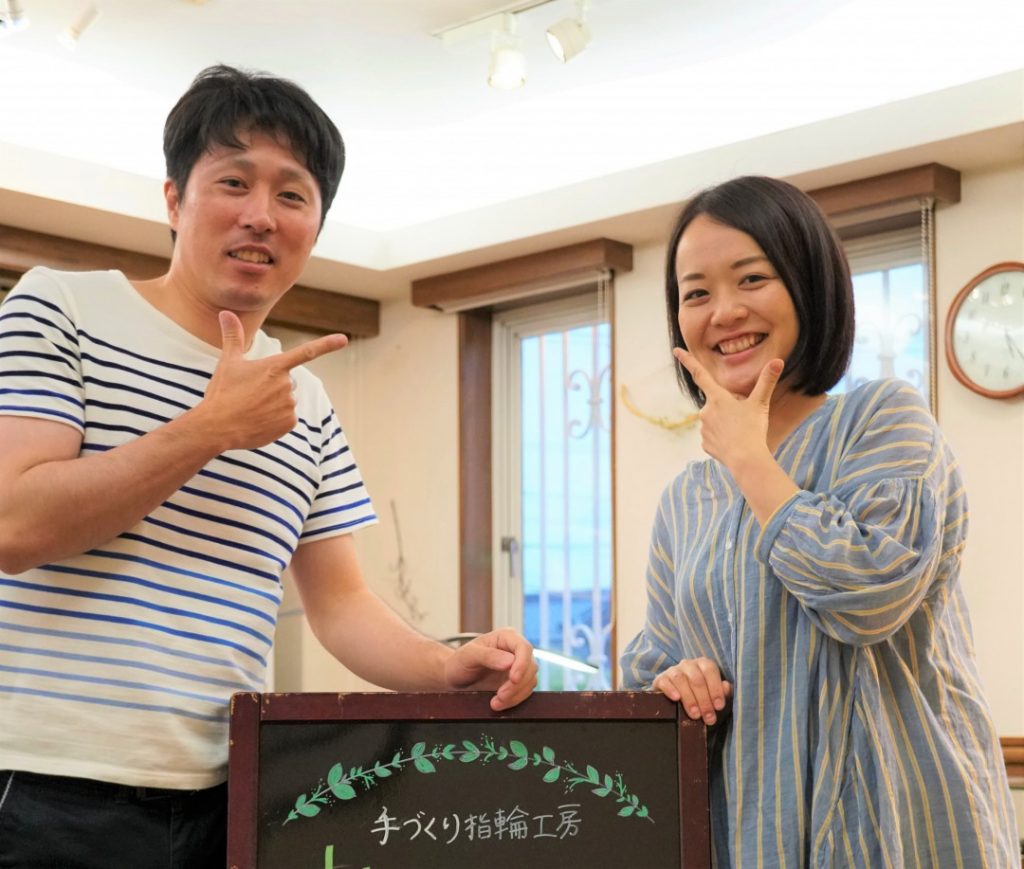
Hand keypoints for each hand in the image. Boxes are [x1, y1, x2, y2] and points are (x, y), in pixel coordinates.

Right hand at [200, 311, 346, 451]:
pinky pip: (286, 418)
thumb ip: (232, 337)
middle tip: (250, 394)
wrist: (217, 427)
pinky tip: (258, 421)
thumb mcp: (228, 363)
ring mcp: (289, 405)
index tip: (344, 339)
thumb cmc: (223, 393)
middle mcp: (286, 385)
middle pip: (287, 382)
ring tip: (251, 408)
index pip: (306, 352)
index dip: (326, 345)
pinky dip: (274, 420)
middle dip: (272, 386)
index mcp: (274, 367)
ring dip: (273, 403)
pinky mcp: (289, 423)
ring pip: (286, 401)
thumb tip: (226, 313)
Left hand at [444, 628, 537, 711]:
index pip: (524, 647)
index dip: (522, 664)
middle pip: (530, 667)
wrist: (456, 678)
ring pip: (529, 681)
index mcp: (506, 637)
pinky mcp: (517, 682)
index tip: (513, 679)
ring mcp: (518, 666)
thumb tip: (510, 661)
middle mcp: (515, 650)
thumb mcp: (468, 655)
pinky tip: (499, 703)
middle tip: (500, 696)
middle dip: (516, 685)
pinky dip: (514, 700)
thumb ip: (488, 655)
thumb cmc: (460, 662)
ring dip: (515, 695)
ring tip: (496, 702)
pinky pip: (524, 691)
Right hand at [652, 656, 732, 724]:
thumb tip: (726, 687)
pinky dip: (670, 689)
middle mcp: (688, 664)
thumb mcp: (713, 694)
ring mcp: (673, 670)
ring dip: (689, 698)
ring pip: (681, 679)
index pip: (710, 670)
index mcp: (703, 664)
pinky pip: (665, 681)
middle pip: (696, 679)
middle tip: (708, 717)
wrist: (676, 699)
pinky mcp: (661, 679)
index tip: (719, 706)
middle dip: (704, 700)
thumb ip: (722, 691)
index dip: (715, 688)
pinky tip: (676, 699)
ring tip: (695, 714)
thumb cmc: (699, 696)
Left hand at [674, 347, 781, 468]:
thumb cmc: (753, 429)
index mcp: (717, 398)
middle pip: (717, 403)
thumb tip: (777, 361)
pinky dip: (724, 438)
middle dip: (729, 407)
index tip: (676, 350)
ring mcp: (703, 429)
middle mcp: (705, 411)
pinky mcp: (705, 444)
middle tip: (744, 418)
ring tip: (741, 432)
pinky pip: (715, 437)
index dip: (688, 361)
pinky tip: (734, 443)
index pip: (700, 374)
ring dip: (727, 423)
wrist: (746, 460)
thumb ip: (767, 381)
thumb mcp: (761, 403)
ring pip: (716, 421)